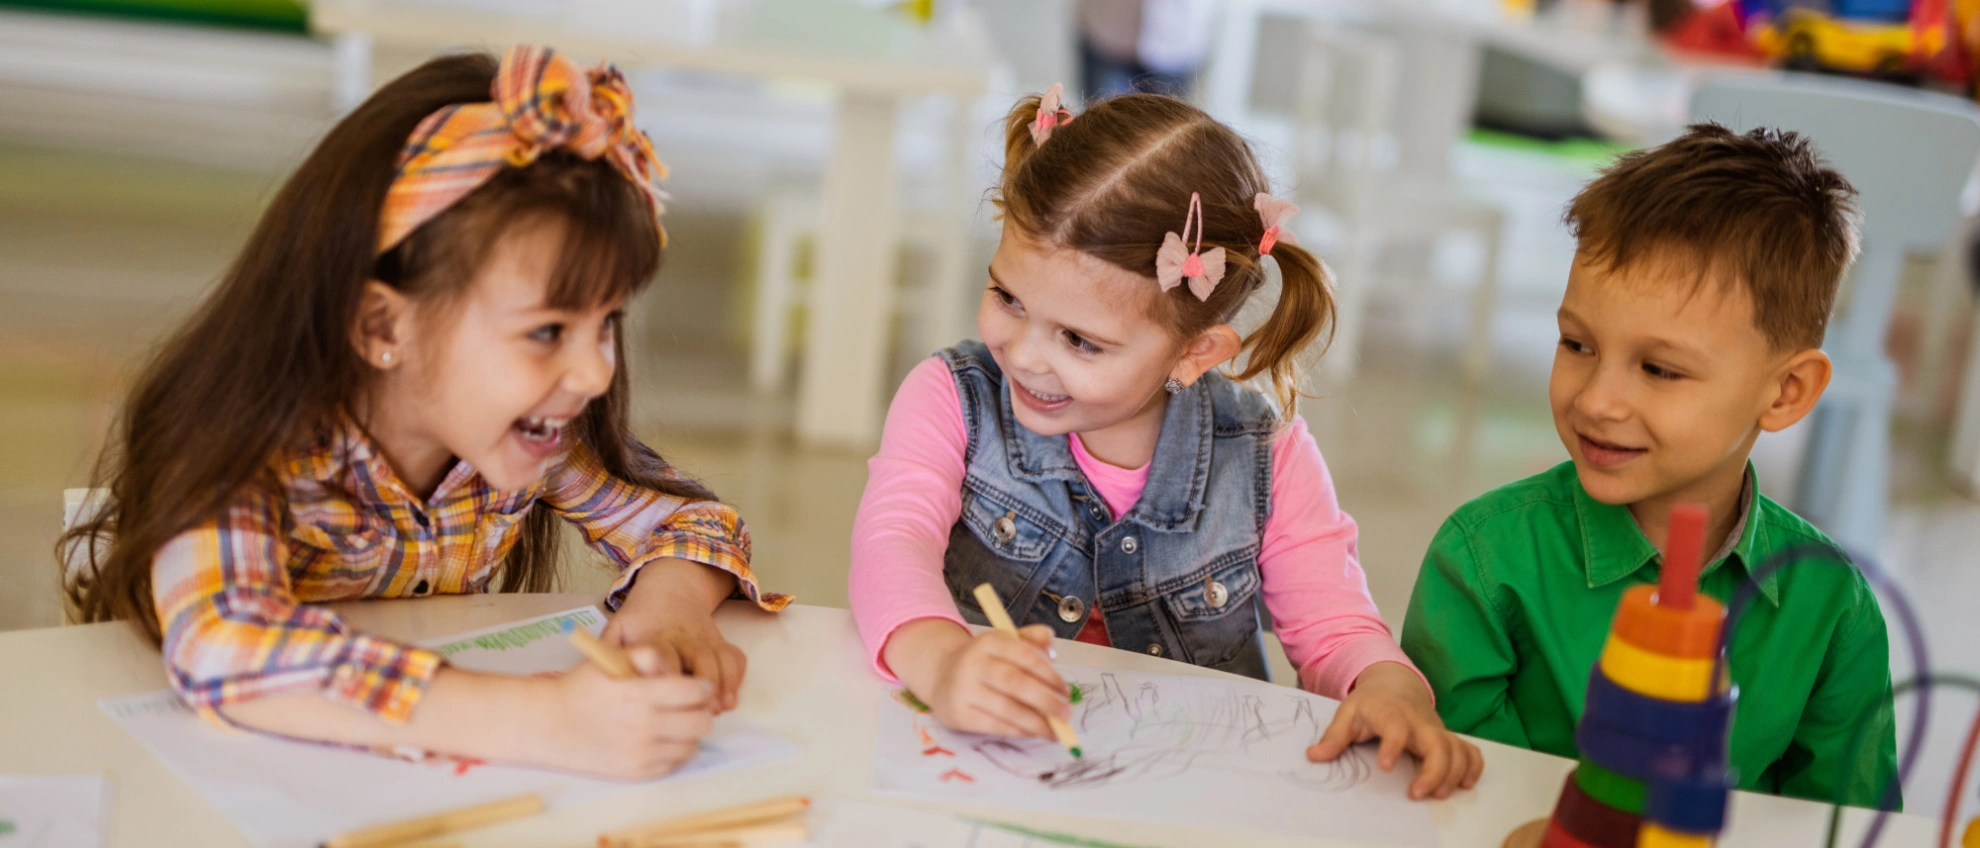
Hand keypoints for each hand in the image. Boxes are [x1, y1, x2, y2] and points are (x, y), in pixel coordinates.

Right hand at [533, 647, 715, 779]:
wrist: (549, 725)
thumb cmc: (581, 687)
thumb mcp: (610, 658)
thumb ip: (648, 655)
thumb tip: (676, 669)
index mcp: (639, 695)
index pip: (695, 693)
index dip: (701, 687)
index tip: (696, 686)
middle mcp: (643, 727)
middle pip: (700, 722)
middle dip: (700, 710)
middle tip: (688, 705)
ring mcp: (641, 753)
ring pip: (692, 744)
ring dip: (688, 732)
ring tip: (673, 721)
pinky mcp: (637, 772)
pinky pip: (674, 762)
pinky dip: (673, 750)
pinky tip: (658, 738)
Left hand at [609, 558, 746, 711]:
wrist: (671, 589)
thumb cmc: (640, 618)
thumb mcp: (617, 628)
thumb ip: (608, 653)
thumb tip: (596, 681)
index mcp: (656, 636)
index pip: (662, 653)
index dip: (665, 672)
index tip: (664, 694)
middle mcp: (684, 637)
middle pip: (700, 657)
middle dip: (704, 684)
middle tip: (702, 712)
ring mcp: (705, 639)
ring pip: (721, 658)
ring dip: (724, 685)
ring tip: (720, 710)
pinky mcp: (720, 642)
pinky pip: (735, 657)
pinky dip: (737, 677)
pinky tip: (730, 699)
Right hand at [914, 624, 1069, 738]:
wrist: (941, 676)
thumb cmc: (985, 661)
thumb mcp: (1006, 644)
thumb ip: (1031, 641)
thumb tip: (1053, 651)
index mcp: (989, 641)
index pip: (1024, 655)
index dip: (1049, 674)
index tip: (1065, 691)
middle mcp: (973, 662)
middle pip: (1015, 682)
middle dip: (1045, 700)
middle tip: (1065, 714)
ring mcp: (962, 689)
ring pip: (1006, 708)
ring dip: (1035, 722)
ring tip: (1054, 730)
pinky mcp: (958, 714)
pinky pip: (994, 725)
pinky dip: (1017, 731)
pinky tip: (1032, 732)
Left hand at [1307, 662, 1482, 799]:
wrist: (1395, 684)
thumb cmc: (1371, 702)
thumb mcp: (1348, 713)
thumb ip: (1334, 736)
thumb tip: (1314, 755)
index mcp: (1391, 714)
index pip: (1396, 727)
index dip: (1393, 746)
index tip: (1385, 765)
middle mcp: (1419, 722)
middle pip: (1437, 743)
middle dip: (1433, 770)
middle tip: (1417, 793)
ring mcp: (1436, 730)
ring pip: (1457, 749)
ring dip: (1453, 773)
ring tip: (1437, 794)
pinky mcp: (1447, 737)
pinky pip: (1470, 750)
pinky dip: (1473, 766)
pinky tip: (1464, 784)